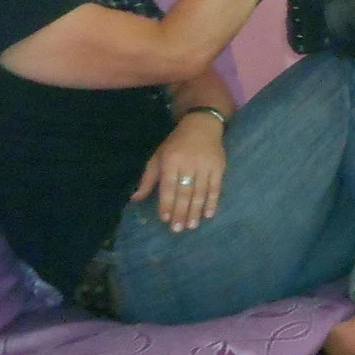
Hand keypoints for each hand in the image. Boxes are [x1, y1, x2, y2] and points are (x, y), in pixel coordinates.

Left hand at [134, 112, 226, 232]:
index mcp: (171, 160)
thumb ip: (148, 179)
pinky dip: (212, 202)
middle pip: (184, 191)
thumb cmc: (176, 144)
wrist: (202, 125)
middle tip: (178, 229)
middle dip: (181, 211)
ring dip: (196, 210)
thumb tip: (135, 199)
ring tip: (192, 225)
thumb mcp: (158, 157)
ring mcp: (205, 166)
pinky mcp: (219, 167)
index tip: (165, 218)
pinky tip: (208, 214)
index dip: (167, 202)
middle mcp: (188, 163)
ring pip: (200, 191)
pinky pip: (216, 187)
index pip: (168, 185)